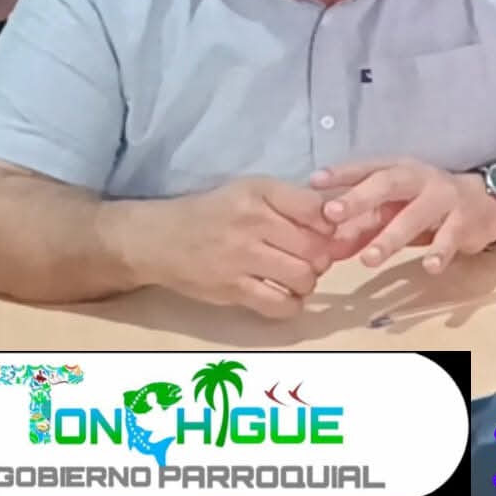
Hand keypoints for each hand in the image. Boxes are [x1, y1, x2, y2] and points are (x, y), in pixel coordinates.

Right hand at [130, 176, 338, 318]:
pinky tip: (285, 295)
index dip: (330, 224)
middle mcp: (252, 222)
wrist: (158, 239)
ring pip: (303, 276)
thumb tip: (337, 221)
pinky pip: (279, 304)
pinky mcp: (232, 289)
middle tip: (312, 258)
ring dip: (309, 281)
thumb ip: (291, 202)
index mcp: (260, 192)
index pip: (317, 208)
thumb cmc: (213, 213)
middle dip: (323, 256)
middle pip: (316, 246)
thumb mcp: (251, 191)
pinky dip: (292, 304)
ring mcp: (241, 258)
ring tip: (297, 276)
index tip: (325, 231)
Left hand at [313, 158, 495, 273]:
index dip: (341, 173)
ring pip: (415, 216)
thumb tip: (326, 246)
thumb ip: (364, 225)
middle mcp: (421, 178)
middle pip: (388, 183)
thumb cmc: (431, 204)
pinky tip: (430, 267)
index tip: (313, 182)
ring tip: (369, 260)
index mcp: (400, 170)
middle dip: (359, 198)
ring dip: (391, 237)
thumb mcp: (397, 207)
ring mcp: (445, 198)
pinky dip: (440, 252)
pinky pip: (451, 238)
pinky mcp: (465, 221)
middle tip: (332, 214)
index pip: (367, 168)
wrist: (487, 202)